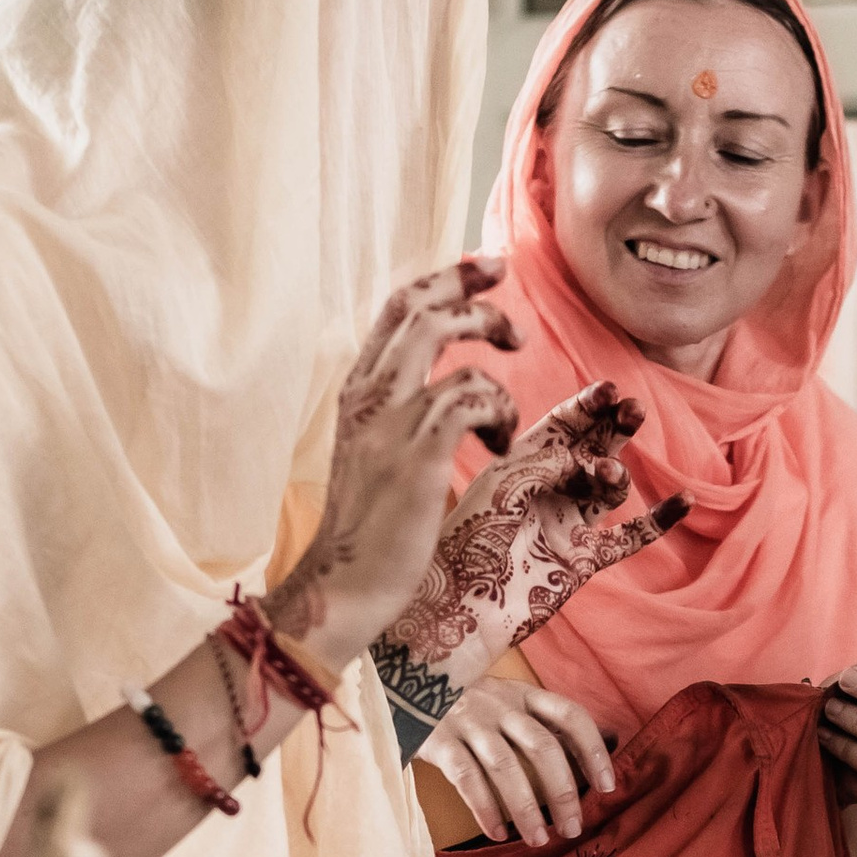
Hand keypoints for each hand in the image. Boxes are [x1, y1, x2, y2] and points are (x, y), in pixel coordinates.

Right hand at [269, 261, 523, 671]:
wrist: (345, 588)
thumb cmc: (369, 534)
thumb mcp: (375, 458)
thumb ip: (396, 416)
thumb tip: (430, 392)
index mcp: (358, 392)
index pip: (397, 308)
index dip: (444, 279)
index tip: (484, 269)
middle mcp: (367, 396)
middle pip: (418, 306)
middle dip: (470, 288)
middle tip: (511, 306)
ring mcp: (388, 422)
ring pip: (443, 340)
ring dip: (492, 362)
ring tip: (508, 407)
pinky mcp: (416, 453)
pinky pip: (470, 395)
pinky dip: (497, 411)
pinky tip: (499, 448)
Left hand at [382, 381, 686, 692]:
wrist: (463, 606)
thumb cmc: (469, 540)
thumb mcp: (503, 484)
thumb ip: (548, 462)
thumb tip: (590, 460)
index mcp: (519, 466)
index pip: (562, 426)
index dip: (588, 406)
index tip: (611, 391)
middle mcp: (547, 491)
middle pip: (592, 448)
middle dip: (614, 426)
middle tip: (634, 410)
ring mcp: (567, 525)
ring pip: (610, 488)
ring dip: (616, 473)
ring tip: (607, 474)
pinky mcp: (584, 561)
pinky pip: (630, 537)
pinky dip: (658, 520)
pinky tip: (684, 500)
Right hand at [419, 676, 617, 846]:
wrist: (399, 687)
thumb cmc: (465, 704)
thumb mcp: (508, 702)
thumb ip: (549, 721)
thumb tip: (612, 739)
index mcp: (523, 694)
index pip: (570, 716)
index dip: (593, 751)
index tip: (607, 787)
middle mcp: (499, 703)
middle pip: (542, 747)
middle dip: (563, 792)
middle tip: (573, 828)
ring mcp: (467, 720)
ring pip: (506, 767)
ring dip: (526, 808)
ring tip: (539, 839)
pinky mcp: (438, 740)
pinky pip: (467, 779)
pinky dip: (486, 810)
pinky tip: (498, 833)